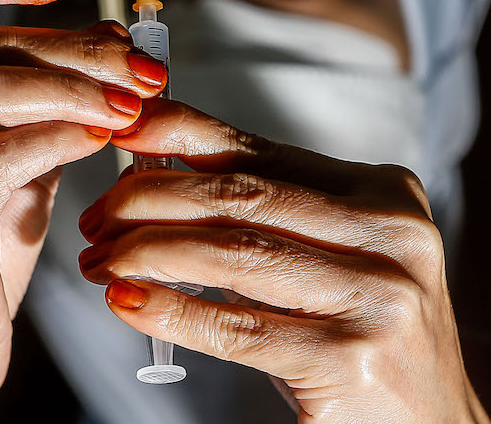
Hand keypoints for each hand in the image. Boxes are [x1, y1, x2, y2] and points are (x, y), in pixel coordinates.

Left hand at [78, 99, 488, 422]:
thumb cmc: (366, 333)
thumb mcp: (334, 254)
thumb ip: (269, 210)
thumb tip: (160, 168)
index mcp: (384, 194)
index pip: (262, 152)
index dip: (183, 133)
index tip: (125, 130)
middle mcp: (390, 235)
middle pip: (241, 198)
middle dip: (151, 199)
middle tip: (99, 218)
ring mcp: (378, 297)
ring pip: (233, 254)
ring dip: (148, 251)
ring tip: (102, 259)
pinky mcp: (351, 359)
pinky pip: (237, 326)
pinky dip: (171, 310)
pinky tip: (128, 300)